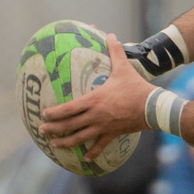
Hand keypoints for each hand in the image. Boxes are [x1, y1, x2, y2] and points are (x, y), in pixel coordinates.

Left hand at [38, 38, 153, 156]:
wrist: (153, 107)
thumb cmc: (136, 87)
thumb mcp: (123, 68)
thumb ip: (115, 51)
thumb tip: (111, 35)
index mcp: (93, 100)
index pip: (68, 109)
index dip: (54, 113)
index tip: (44, 114)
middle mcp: (95, 116)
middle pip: (69, 125)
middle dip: (53, 129)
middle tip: (41, 131)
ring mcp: (103, 127)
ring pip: (80, 138)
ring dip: (65, 143)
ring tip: (54, 145)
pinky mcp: (113, 134)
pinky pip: (100, 146)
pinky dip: (92, 153)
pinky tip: (85, 158)